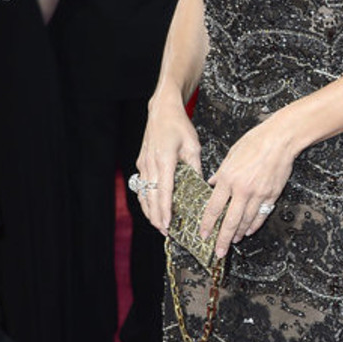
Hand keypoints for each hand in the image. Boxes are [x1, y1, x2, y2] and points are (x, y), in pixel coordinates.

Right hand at [131, 94, 202, 235]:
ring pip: (144, 193)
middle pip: (151, 196)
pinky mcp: (141, 163)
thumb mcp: (193, 146)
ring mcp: (143, 164)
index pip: (164, 191)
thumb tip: (200, 187)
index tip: (166, 224)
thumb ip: (195, 168)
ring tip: (158, 224)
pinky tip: (151, 208)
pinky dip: (146, 199)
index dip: (164, 210)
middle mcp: (150, 163)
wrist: (162, 110)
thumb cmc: (178, 125)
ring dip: (149, 211)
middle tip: (164, 231)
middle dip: (156, 216)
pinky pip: (142, 186)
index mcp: (164, 159)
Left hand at [203, 114, 296, 258]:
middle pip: (230, 221)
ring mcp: (258, 194)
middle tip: (218, 252)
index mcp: (228, 178)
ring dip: (238, 234)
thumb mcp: (231, 154)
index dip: (207, 224)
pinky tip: (248, 231)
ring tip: (232, 242)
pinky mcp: (272, 195)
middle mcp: (242, 189)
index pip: (214, 208)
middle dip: (222, 239)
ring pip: (246, 221)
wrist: (280, 139)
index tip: (203, 235)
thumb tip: (211, 183)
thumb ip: (220, 173)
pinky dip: (254, 225)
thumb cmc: (255, 141)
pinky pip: (261, 215)